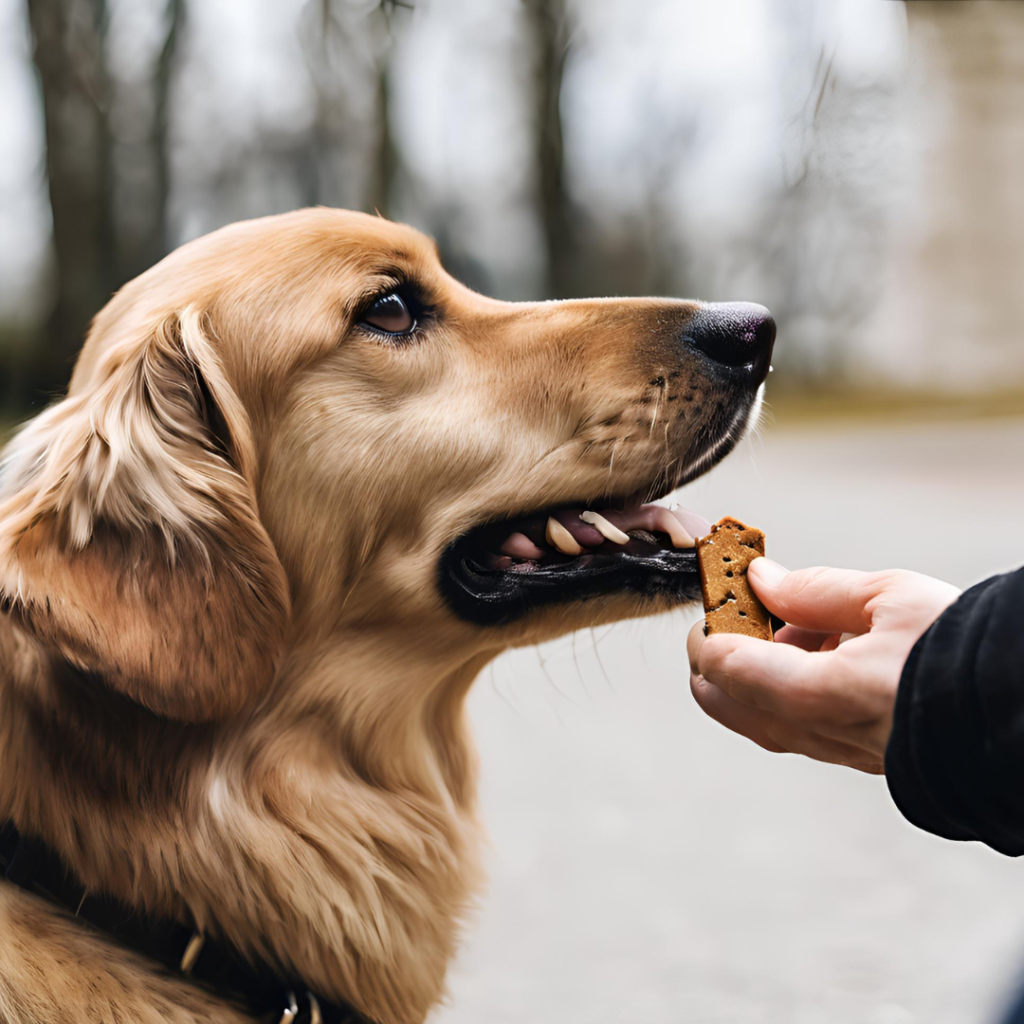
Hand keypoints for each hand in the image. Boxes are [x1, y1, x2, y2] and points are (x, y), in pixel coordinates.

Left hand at [688, 561, 960, 772]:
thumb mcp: (890, 597)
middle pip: (727, 703)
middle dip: (716, 657)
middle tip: (741, 613)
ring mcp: (840, 750)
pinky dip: (789, 689)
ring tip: (799, 624)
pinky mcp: (862, 755)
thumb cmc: (966, 649)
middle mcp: (822, 732)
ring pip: (761, 717)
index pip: (723, 668)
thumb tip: (762, 579)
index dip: (706, 630)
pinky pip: (800, 725)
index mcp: (820, 694)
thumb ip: (815, 590)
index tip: (717, 598)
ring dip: (756, 671)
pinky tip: (826, 651)